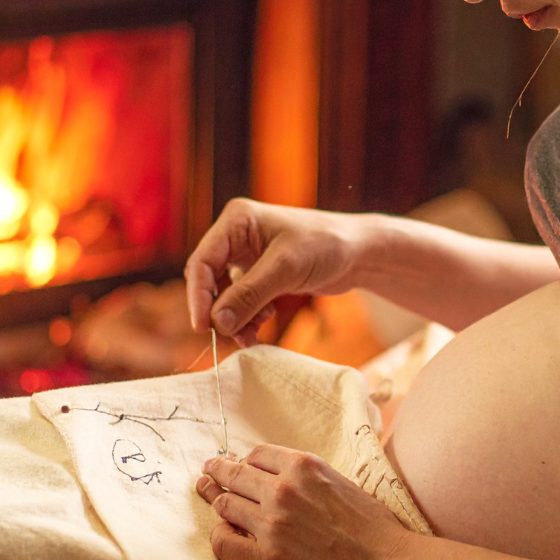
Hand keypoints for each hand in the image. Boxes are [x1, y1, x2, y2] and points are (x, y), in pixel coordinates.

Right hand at [184, 199, 370, 345]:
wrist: (361, 252)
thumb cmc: (326, 245)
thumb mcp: (285, 269)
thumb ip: (249, 296)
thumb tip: (217, 323)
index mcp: (237, 221)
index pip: (202, 261)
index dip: (198, 296)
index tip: (203, 327)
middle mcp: (238, 236)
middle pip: (210, 280)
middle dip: (218, 311)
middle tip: (227, 337)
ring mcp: (249, 256)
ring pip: (227, 295)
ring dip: (235, 319)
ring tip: (249, 338)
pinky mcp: (262, 274)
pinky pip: (244, 301)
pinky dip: (249, 318)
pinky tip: (262, 327)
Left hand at [197, 445, 410, 559]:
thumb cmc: (372, 526)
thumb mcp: (340, 482)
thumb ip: (307, 477)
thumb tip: (281, 476)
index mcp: (303, 466)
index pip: (256, 455)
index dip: (245, 460)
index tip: (238, 464)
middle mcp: (282, 490)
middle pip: (234, 474)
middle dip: (218, 471)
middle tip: (208, 472)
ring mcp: (271, 524)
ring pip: (224, 504)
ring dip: (215, 500)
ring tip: (209, 497)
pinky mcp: (266, 558)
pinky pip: (224, 542)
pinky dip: (219, 536)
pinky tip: (223, 534)